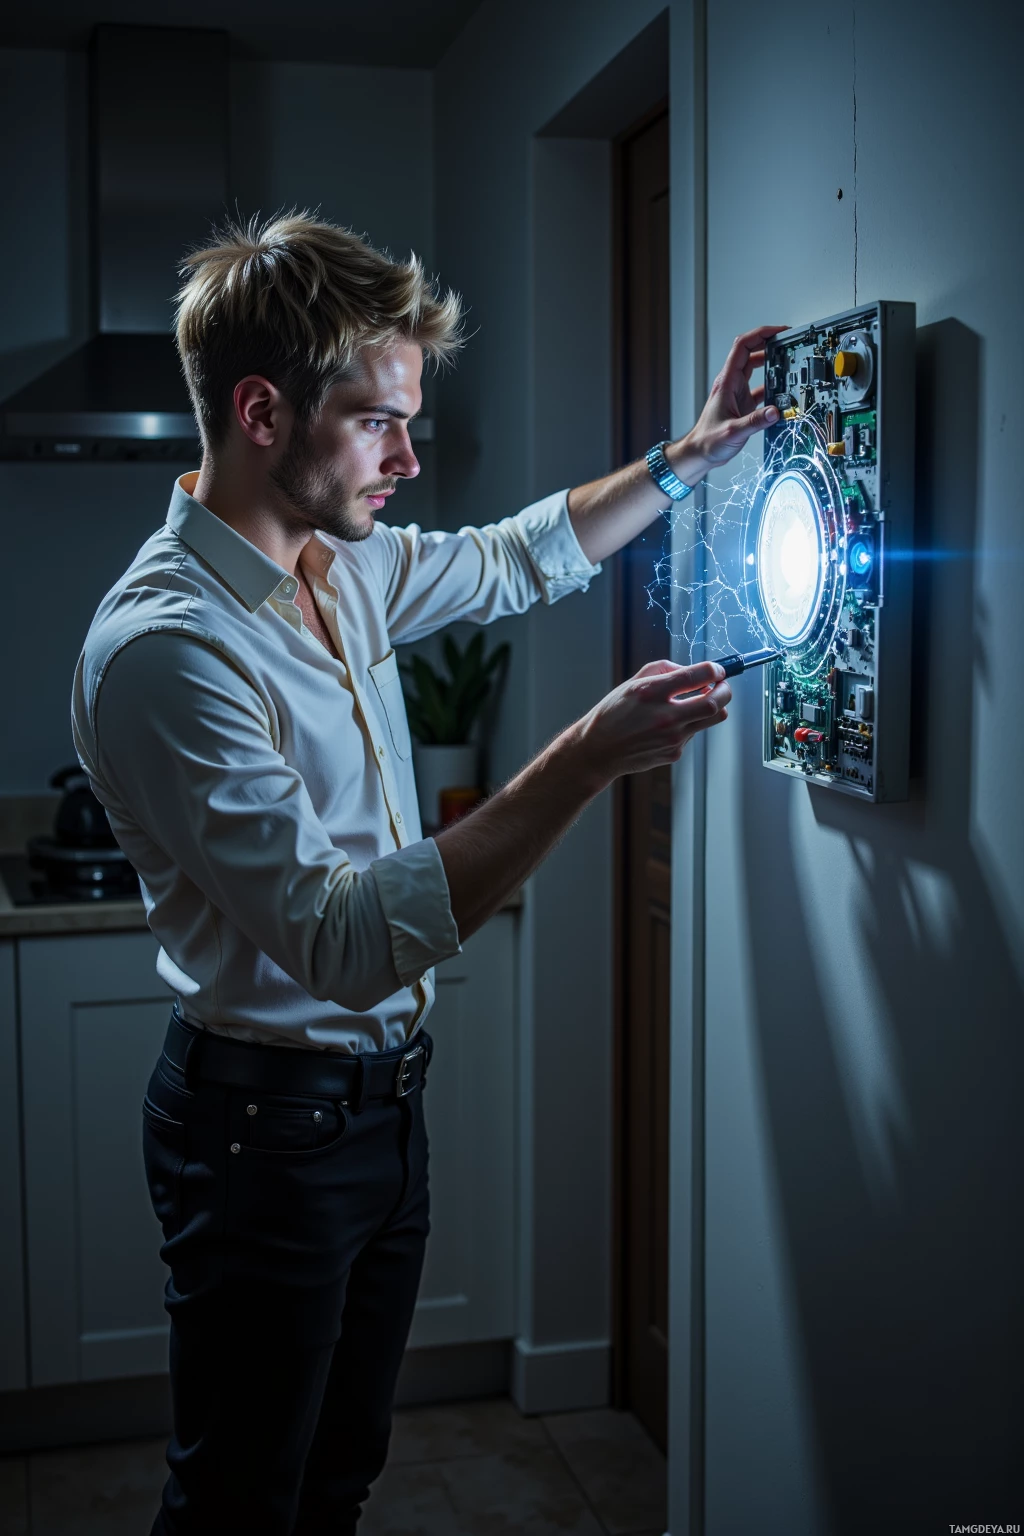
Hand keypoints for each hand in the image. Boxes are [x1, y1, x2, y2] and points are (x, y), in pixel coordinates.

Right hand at [568, 659, 731, 789]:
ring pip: (713, 719)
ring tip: (700, 701)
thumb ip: (664, 670)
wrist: (599, 750)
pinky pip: (695, 733)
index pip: (698, 676)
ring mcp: (672, 738)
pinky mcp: (674, 752)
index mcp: (652, 692)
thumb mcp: (633, 682)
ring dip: (713, 707)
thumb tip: (692, 671)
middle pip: (715, 702)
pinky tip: (671, 725)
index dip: (715, 670)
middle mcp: (665, 716)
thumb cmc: (614, 713)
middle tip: (721, 685)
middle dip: (725, 690)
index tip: (717, 670)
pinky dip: (690, 724)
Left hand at [669, 324, 787, 481]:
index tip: (779, 332)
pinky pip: (759, 387)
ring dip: (771, 362)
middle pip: (751, 352)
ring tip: (788, 361)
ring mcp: (737, 392)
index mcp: (727, 382)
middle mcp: (732, 383)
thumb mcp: (733, 431)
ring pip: (755, 368)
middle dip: (770, 343)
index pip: (743, 346)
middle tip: (788, 342)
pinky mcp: (742, 403)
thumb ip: (755, 422)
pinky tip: (782, 390)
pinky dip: (771, 385)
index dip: (761, 334)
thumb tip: (775, 412)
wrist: (699, 453)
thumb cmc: (708, 441)